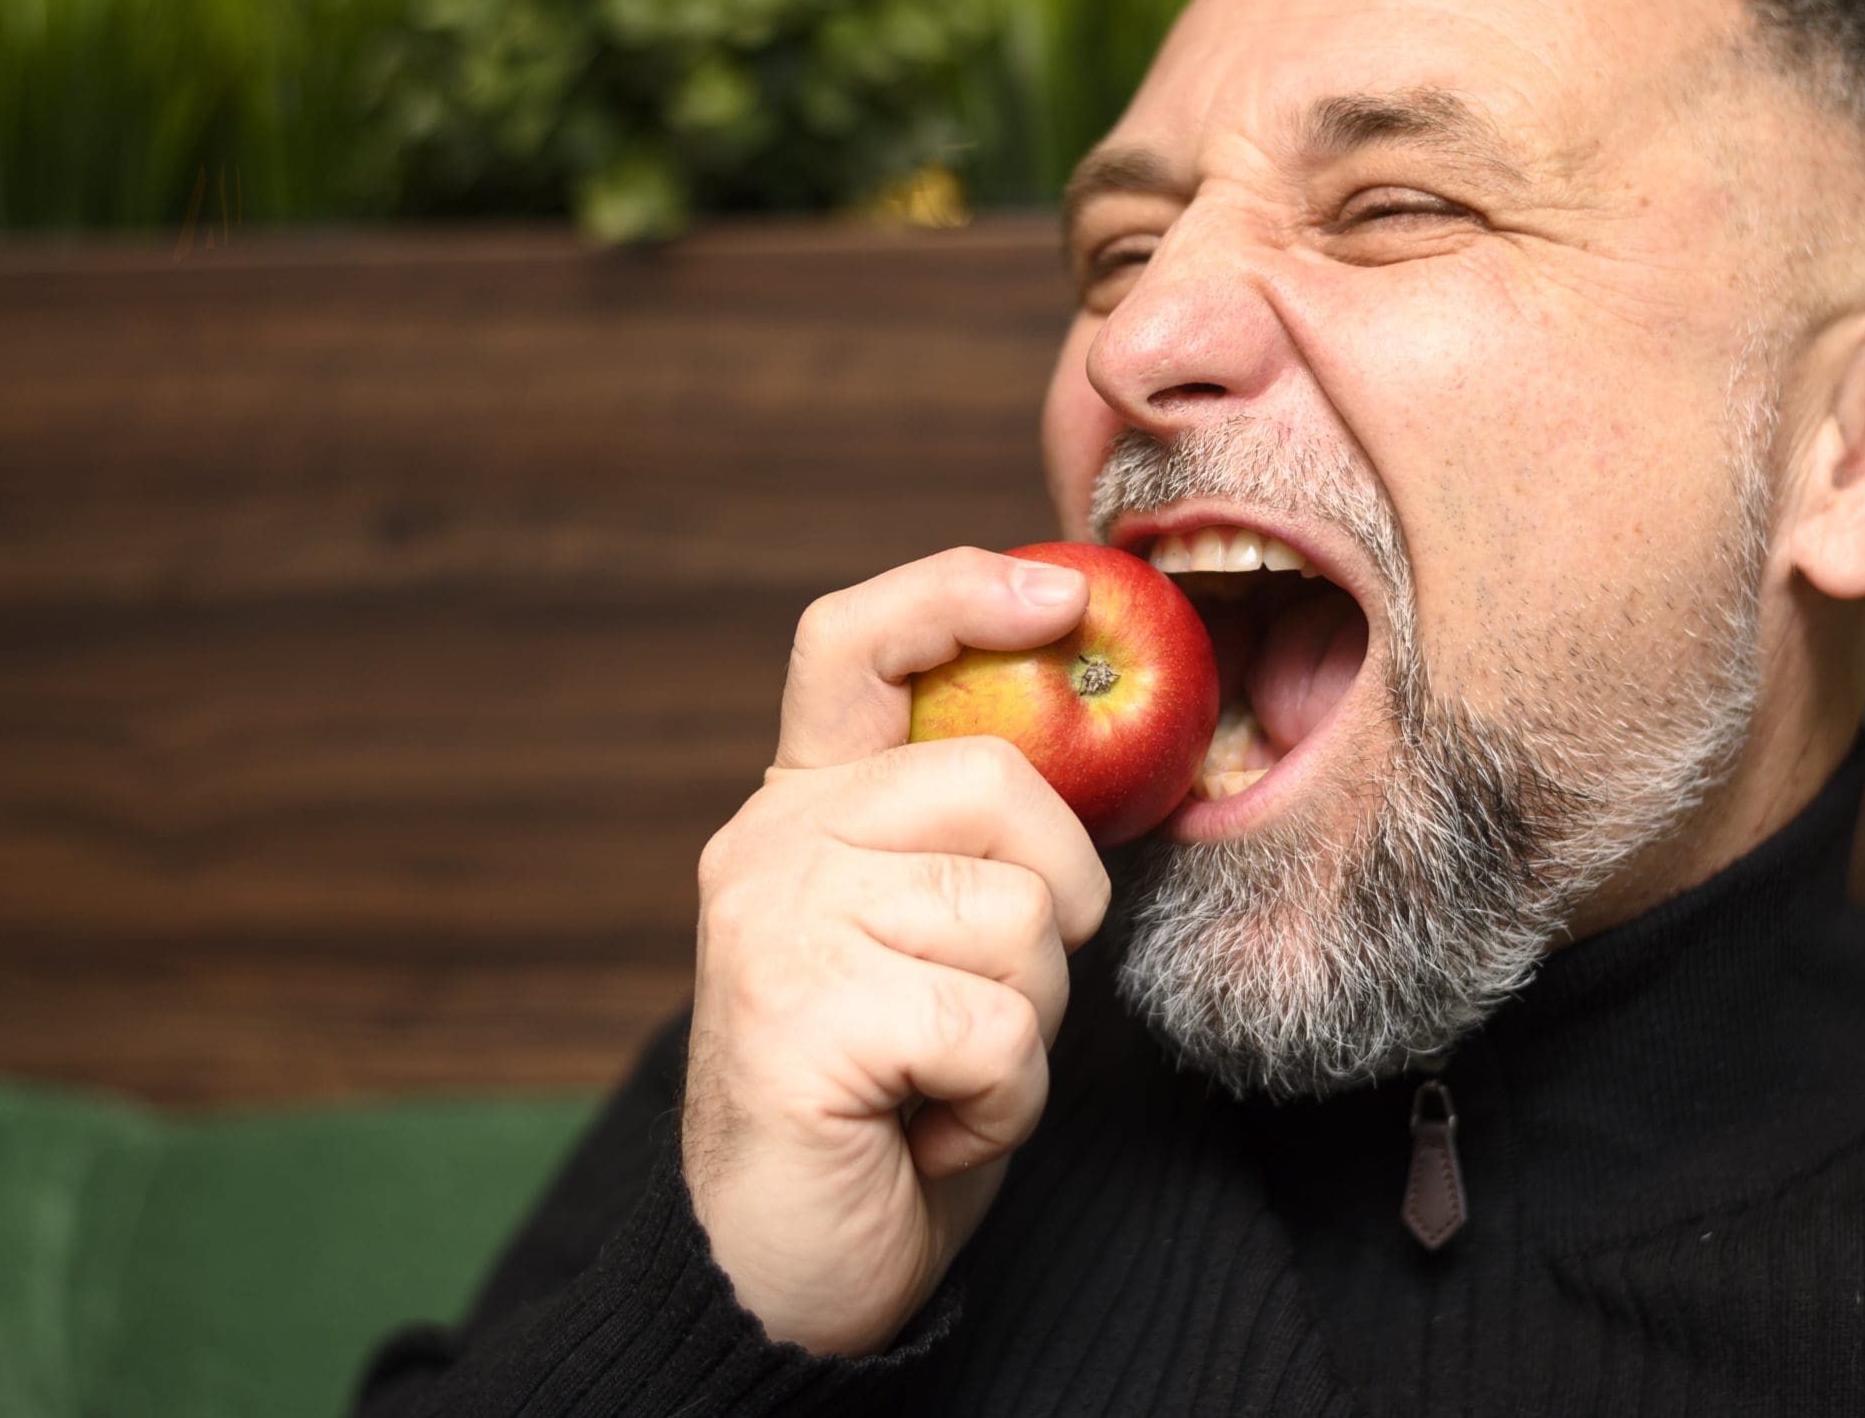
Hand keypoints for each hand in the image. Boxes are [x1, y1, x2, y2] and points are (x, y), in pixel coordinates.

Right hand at [681, 547, 1110, 1356]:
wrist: (783, 1272)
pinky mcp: (797, 1013)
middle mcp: (769, 843)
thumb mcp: (928, 939)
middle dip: (1054, 903)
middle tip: (996, 1002)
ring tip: (941, 1079)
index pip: (854, 643)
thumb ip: (967, 840)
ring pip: (1016, 916)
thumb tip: (1095, 738)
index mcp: (801, 808)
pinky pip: (997, 1025)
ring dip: (1024, 1029)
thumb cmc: (885, 1103)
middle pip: (996, 782)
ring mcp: (773, 921)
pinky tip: (928, 1128)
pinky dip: (1001, 1100)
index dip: (959, 592)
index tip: (1062, 593)